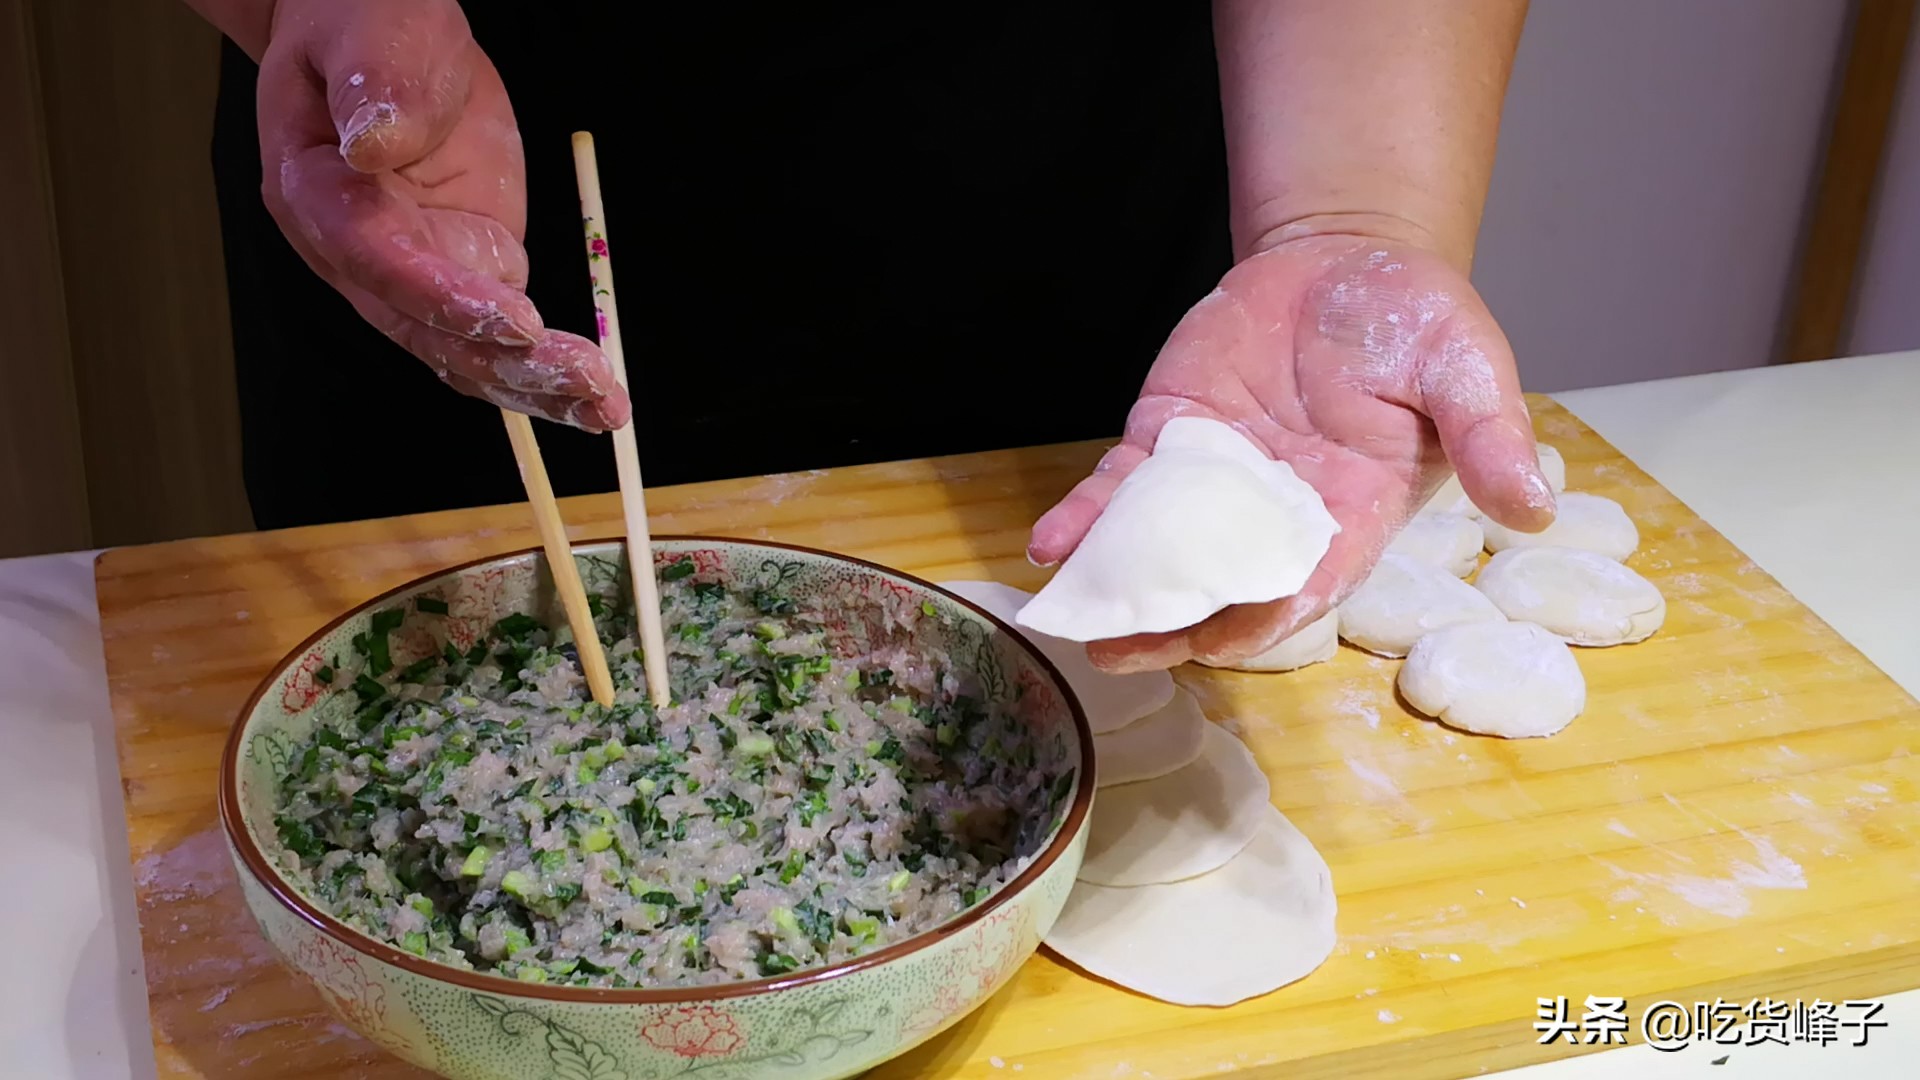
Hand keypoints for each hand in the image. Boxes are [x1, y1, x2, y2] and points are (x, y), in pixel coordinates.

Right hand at [255, 0, 628, 429]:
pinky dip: (543, 372)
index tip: (515, 319)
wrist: (380, 35)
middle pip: (428, 328)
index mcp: (316, 191)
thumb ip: (378, 85)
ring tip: (606, 407)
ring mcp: (412, 272)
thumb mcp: (375, 31)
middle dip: (508, 361)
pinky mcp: (463, 270)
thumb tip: (375, 142)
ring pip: (466, 351)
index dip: (441, 295)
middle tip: (586, 380)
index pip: (375, 258)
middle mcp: (357, 253)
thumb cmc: (368, 21)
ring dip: (535, 385)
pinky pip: (497, 340)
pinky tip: (595, 400)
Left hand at [1028, 233, 1553, 671]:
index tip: (1218, 641)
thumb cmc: (1418, 320)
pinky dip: (1086, 515)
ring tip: (1072, 618)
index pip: (1305, 586)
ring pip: (1159, 549)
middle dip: (1171, 626)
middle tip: (1121, 650)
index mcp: (1353, 515)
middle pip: (1220, 588)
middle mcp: (1276, 514)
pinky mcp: (1170, 437)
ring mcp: (1215, 480)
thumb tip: (1535, 507)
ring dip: (1117, 587)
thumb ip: (1492, 436)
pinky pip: (1122, 487)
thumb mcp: (1468, 365)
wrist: (1347, 257)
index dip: (1263, 617)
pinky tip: (1051, 542)